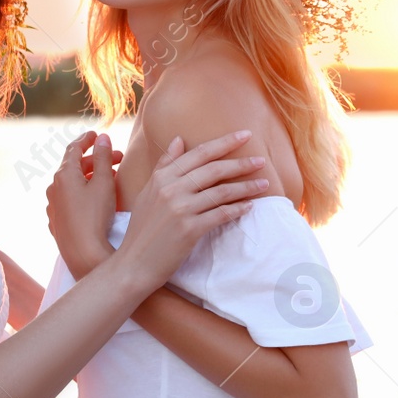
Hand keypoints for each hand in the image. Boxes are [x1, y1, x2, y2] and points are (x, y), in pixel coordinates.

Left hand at [46, 131, 121, 276]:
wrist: (84, 254)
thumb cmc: (95, 217)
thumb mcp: (104, 183)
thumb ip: (103, 158)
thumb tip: (101, 138)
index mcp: (64, 175)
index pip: (74, 148)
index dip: (87, 139)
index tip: (96, 134)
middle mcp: (54, 188)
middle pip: (74, 166)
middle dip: (96, 160)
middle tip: (117, 158)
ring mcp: (54, 206)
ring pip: (72, 184)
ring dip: (90, 177)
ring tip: (110, 178)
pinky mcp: (57, 222)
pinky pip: (70, 200)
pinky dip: (83, 193)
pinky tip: (96, 199)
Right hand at [114, 132, 269, 292]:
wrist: (134, 263)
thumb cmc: (142, 228)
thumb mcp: (148, 192)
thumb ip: (165, 165)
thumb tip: (179, 139)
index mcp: (162, 177)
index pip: (199, 153)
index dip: (224, 142)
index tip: (245, 135)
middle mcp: (171, 189)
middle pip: (214, 169)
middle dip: (241, 163)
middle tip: (261, 160)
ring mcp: (180, 209)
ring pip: (221, 192)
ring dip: (246, 187)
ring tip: (263, 184)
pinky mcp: (189, 229)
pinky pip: (221, 215)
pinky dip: (238, 209)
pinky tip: (250, 206)